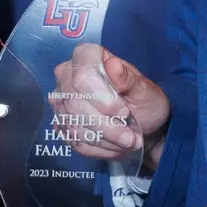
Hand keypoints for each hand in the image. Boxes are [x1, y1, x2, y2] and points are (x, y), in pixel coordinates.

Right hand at [51, 44, 171, 171]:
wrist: (143, 129)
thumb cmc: (144, 103)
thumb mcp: (145, 91)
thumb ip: (129, 80)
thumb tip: (112, 64)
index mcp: (88, 57)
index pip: (81, 74)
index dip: (102, 96)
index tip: (124, 111)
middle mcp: (68, 76)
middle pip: (75, 103)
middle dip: (106, 125)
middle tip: (131, 136)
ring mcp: (61, 101)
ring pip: (74, 125)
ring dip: (105, 138)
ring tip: (128, 142)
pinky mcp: (62, 125)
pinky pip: (74, 141)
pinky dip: (99, 148)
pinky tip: (115, 146)